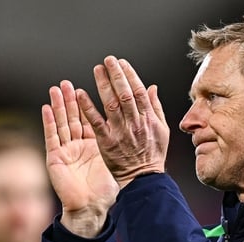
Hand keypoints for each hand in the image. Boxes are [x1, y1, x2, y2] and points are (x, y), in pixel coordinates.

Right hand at [42, 80, 118, 236]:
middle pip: (74, 117)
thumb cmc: (107, 189)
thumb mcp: (119, 160)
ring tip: (56, 88)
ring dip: (58, 105)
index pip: (92, 118)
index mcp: (95, 144)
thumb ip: (125, 139)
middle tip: (67, 82)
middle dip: (71, 99)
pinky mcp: (56, 159)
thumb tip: (137, 124)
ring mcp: (66, 151)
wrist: (93, 208)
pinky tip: (46, 108)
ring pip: (61, 123)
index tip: (91, 89)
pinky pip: (52, 137)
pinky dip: (49, 122)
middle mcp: (79, 145)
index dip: (90, 103)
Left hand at [77, 56, 169, 188]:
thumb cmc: (153, 156)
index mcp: (149, 119)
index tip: (122, 63)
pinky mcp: (107, 142)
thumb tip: (152, 87)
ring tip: (97, 70)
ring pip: (111, 103)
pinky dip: (88, 107)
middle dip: (116, 74)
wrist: (143, 179)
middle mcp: (135, 123)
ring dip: (103, 84)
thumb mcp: (162, 130)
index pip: (139, 91)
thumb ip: (156, 107)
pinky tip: (81, 94)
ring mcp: (121, 132)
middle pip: (125, 93)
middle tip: (108, 60)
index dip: (130, 75)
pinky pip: (96, 122)